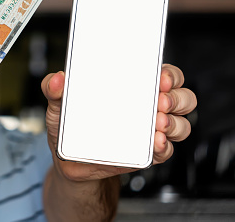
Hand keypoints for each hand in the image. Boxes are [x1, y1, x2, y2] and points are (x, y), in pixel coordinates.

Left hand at [42, 63, 196, 180]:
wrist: (69, 161)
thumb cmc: (69, 125)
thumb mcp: (58, 104)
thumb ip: (53, 88)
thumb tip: (56, 79)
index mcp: (130, 87)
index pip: (163, 73)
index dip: (169, 73)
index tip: (160, 77)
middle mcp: (145, 106)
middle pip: (181, 96)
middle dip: (177, 97)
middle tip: (160, 101)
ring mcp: (148, 131)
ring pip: (181, 123)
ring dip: (175, 123)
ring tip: (158, 122)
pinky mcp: (145, 153)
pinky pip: (165, 151)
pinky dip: (164, 147)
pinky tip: (154, 142)